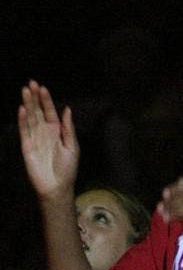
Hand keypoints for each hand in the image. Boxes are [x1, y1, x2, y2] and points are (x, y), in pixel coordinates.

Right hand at [18, 80, 78, 200]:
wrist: (57, 187)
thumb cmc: (68, 169)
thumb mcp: (72, 147)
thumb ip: (68, 128)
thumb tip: (67, 109)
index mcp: (57, 131)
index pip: (50, 112)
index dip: (46, 100)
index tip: (43, 88)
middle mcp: (45, 132)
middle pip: (38, 111)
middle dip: (35, 97)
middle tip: (31, 83)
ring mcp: (35, 138)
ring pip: (30, 118)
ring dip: (28, 104)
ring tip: (25, 90)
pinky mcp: (27, 146)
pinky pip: (24, 131)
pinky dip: (22, 120)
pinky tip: (22, 109)